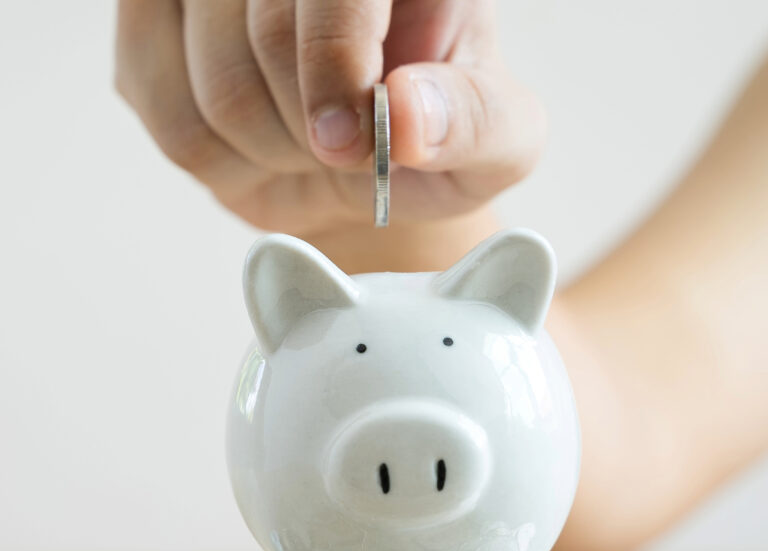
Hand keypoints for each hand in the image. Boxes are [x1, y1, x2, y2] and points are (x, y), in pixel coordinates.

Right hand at [115, 0, 545, 236]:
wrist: (359, 172)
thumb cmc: (429, 148)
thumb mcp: (493, 147)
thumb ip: (476, 122)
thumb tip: (409, 112)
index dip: (337, 65)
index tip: (351, 142)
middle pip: (265, 35)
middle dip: (311, 129)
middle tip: (341, 146)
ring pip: (214, 85)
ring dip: (270, 150)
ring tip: (304, 145)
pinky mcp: (157, 28)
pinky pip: (168, 117)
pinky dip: (222, 162)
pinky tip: (257, 146)